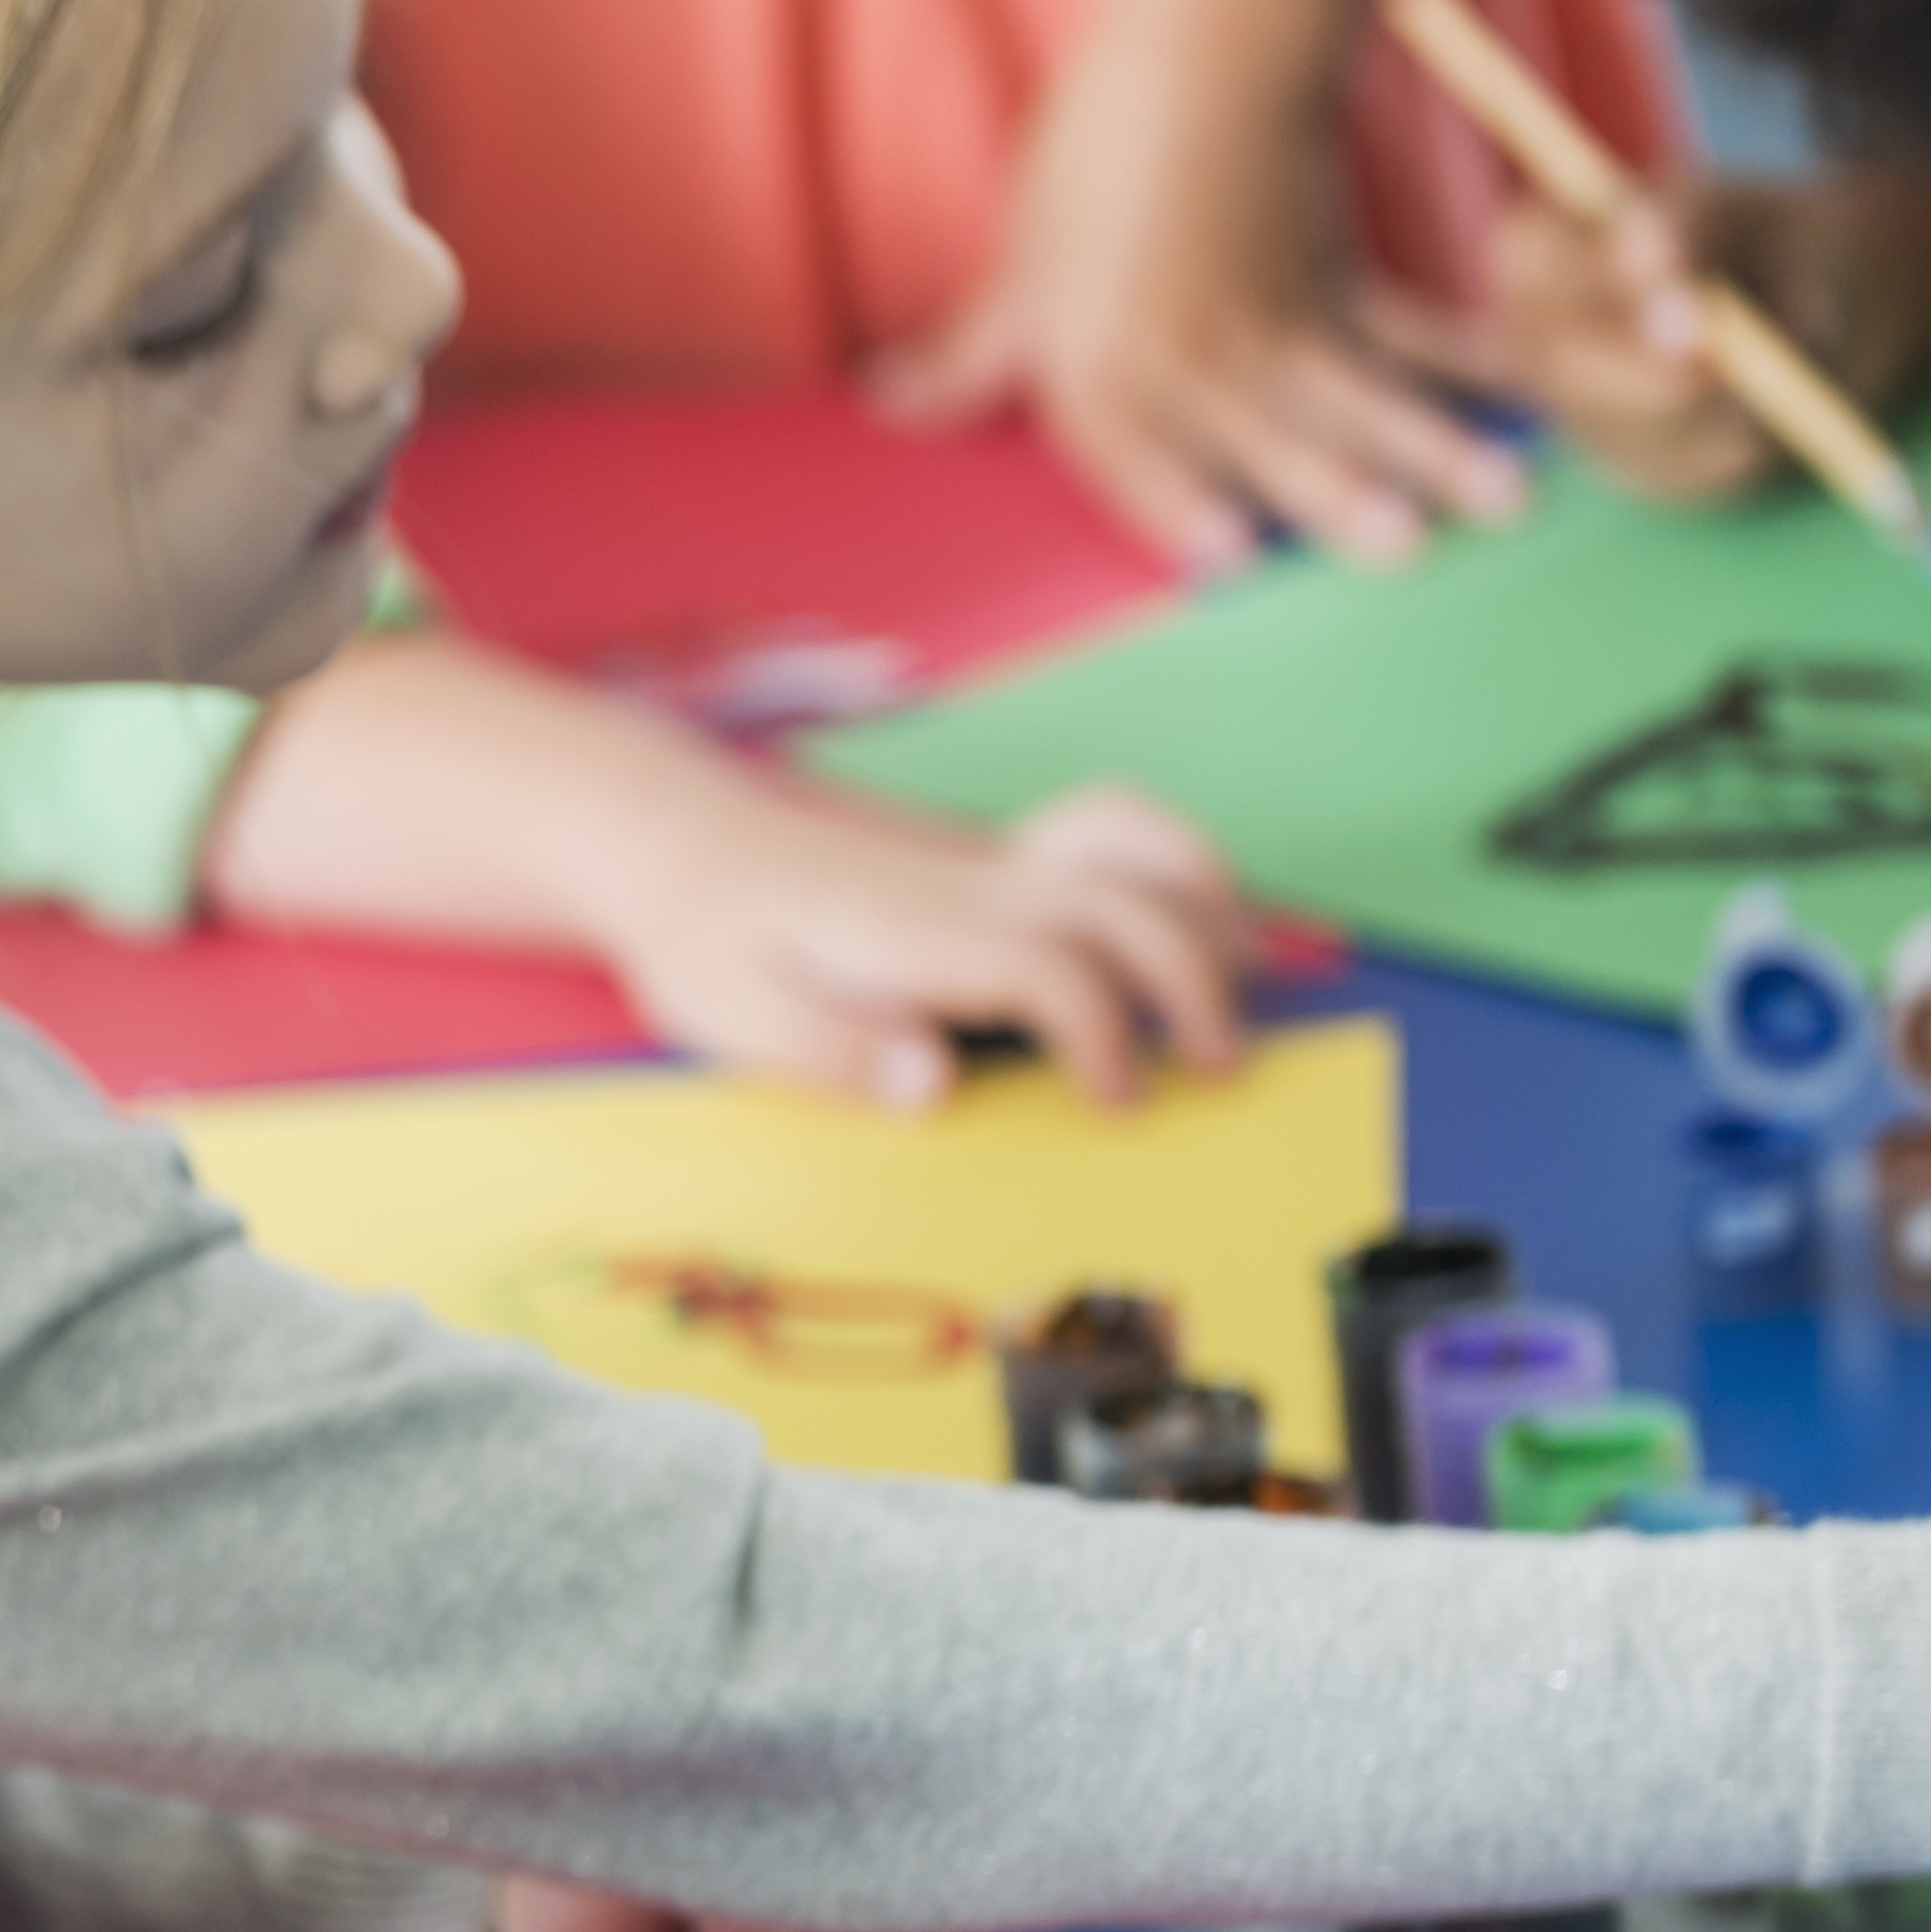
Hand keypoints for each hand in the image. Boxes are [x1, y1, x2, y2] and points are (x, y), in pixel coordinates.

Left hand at [569, 768, 1253, 1112]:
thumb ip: (832, 1054)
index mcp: (913, 935)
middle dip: (1193, 981)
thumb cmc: (707, 942)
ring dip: (1208, 911)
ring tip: (1248, 985)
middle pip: (1122, 906)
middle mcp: (970, 886)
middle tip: (1220, 1066)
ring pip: (1135, 853)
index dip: (1101, 1035)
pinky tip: (1199, 917)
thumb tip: (932, 1088)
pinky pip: (1109, 829)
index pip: (1048, 969)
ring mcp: (990, 863)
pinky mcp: (996, 858)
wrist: (682, 848)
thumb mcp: (731, 1016)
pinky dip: (1176, 860)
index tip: (1117, 1103)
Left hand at [876, 0, 1522, 569]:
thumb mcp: (1014, 269)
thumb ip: (965, 357)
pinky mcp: (1339, 287)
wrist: (1199, 60)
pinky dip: (1471, 371)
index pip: (1135, 453)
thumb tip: (887, 399)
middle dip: (1333, 490)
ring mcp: (1276, 325)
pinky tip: (1525, 408)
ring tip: (1498, 496)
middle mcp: (1190, 356)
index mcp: (1100, 365)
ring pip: (1360, 396)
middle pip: (1269, 434)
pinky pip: (1412, 336)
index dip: (1180, 503)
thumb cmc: (1092, 169)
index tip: (1229, 558)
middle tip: (1397, 544)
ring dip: (1430, 448)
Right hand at [1485, 166, 1930, 504]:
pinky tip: (1772, 423)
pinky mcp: (1645, 470)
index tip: (1662, 258)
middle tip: (1726, 361)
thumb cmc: (1812, 238)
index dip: (1584, 269)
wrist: (1874, 299)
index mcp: (1558, 242)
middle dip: (1647, 369)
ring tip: (1778, 385)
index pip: (1535, 254)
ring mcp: (1588, 409)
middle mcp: (1548, 331)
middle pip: (1560, 355)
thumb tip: (1646, 268)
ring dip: (1713, 416)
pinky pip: (1680, 478)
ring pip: (1620, 429)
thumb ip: (1699, 227)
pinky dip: (1740, 457)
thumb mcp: (1762, 215)